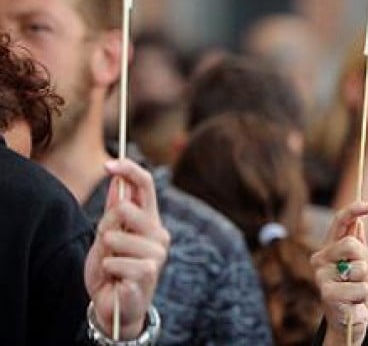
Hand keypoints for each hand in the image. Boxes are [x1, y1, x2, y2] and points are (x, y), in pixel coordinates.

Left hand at [84, 159, 169, 338]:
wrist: (114, 307)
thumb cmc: (111, 271)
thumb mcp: (106, 238)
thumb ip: (113, 213)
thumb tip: (117, 182)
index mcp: (149, 220)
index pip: (145, 186)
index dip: (128, 170)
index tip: (109, 163)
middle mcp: (158, 232)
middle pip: (126, 208)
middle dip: (105, 225)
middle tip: (107, 245)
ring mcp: (157, 252)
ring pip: (116, 237)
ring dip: (105, 252)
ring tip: (112, 265)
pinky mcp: (149, 271)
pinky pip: (116, 261)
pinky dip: (107, 269)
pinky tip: (115, 278)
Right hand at [311, 201, 367, 345]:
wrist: (353, 319)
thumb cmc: (357, 290)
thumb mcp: (363, 263)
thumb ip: (359, 244)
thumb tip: (358, 222)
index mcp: (330, 248)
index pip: (339, 222)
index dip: (353, 210)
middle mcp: (321, 259)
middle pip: (351, 244)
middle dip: (364, 260)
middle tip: (361, 275)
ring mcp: (322, 276)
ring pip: (358, 267)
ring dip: (365, 281)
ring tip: (356, 291)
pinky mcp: (327, 294)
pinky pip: (359, 287)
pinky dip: (363, 296)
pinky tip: (354, 302)